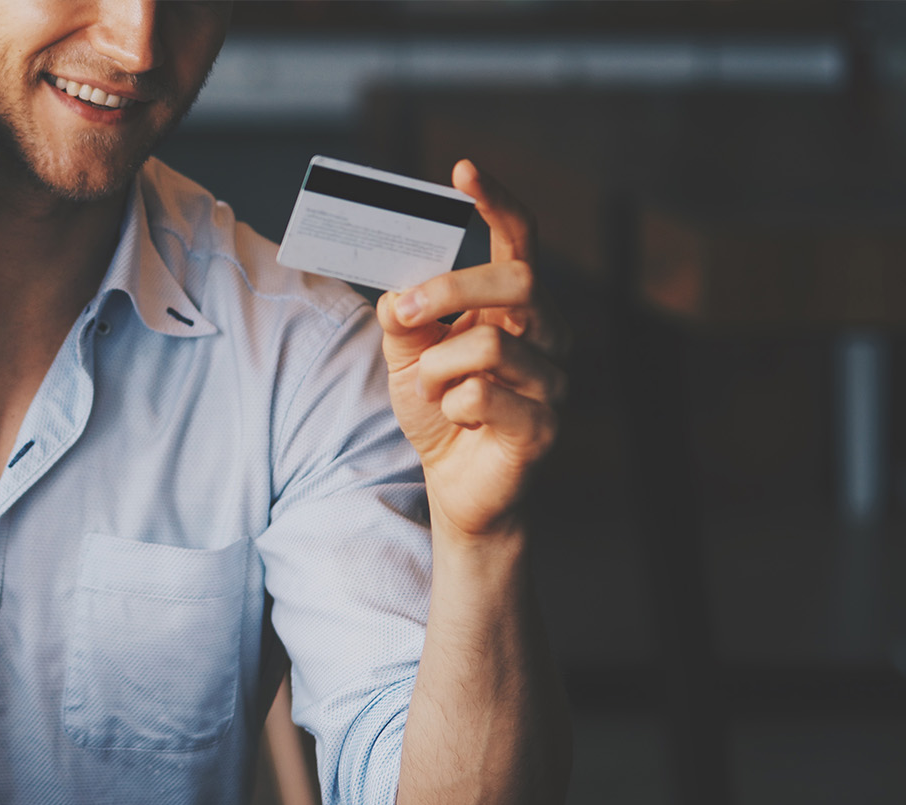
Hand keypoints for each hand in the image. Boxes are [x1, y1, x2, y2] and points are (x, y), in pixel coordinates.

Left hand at [376, 160, 567, 539]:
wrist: (457, 486)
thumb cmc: (440, 411)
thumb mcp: (407, 358)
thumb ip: (403, 318)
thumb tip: (397, 291)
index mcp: (518, 307)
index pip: (519, 239)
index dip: (496, 201)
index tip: (462, 170)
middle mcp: (547, 334)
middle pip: (516, 280)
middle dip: (449, 290)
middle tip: (403, 311)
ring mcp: (554, 379)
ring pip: (487, 345)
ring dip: (436, 369)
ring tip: (432, 393)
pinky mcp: (545, 426)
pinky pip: (482, 396)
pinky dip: (451, 407)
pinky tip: (457, 421)